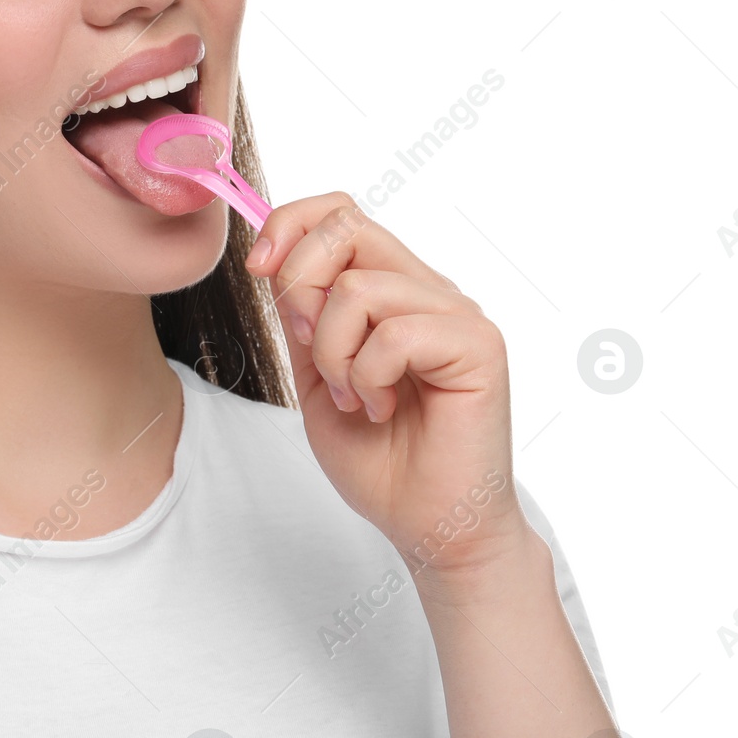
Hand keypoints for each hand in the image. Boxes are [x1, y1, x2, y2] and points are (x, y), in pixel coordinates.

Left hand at [244, 193, 532, 585]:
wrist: (427, 525)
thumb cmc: (378, 457)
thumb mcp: (315, 373)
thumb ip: (303, 314)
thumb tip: (275, 255)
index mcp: (390, 289)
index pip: (339, 213)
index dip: (289, 225)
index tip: (258, 268)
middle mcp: (426, 289)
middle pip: (347, 226)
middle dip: (301, 285)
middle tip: (311, 350)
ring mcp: (457, 313)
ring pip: (360, 287)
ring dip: (334, 352)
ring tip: (356, 397)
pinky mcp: (479, 345)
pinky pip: (396, 332)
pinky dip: (369, 376)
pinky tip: (383, 408)